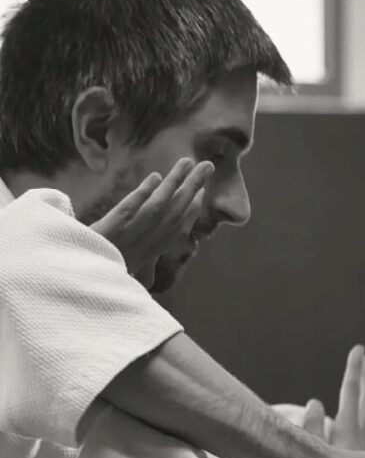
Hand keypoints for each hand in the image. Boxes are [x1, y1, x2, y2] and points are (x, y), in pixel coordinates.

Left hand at [90, 158, 213, 286]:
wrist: (66, 295)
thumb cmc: (91, 281)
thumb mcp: (116, 280)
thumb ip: (132, 274)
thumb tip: (146, 279)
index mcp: (141, 258)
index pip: (172, 232)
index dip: (190, 211)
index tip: (201, 192)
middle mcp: (139, 249)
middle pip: (172, 216)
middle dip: (191, 190)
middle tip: (207, 167)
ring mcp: (123, 240)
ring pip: (155, 210)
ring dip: (174, 185)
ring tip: (187, 162)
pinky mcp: (105, 233)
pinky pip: (128, 212)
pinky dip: (143, 195)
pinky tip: (155, 177)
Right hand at [303, 345, 364, 449]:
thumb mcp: (311, 454)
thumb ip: (312, 426)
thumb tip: (315, 402)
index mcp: (347, 433)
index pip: (351, 392)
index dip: (354, 368)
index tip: (359, 349)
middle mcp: (359, 438)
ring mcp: (362, 449)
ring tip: (363, 380)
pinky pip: (362, 426)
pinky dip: (360, 410)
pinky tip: (353, 417)